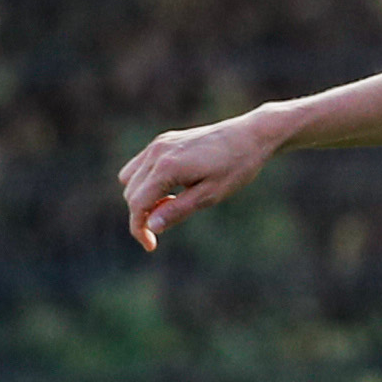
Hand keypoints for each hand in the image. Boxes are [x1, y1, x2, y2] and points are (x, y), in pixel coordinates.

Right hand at [119, 113, 274, 249]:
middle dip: (142, 214)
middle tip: (169, 221)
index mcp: (167, 167)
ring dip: (141, 196)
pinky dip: (146, 181)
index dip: (139, 229)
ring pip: (130, 178)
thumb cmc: (236, 167)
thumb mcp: (210, 195)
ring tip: (171, 203)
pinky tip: (171, 187)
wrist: (251, 135)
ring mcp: (159, 144)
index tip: (151, 246)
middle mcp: (157, 152)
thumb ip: (178, 210)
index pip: (137, 204)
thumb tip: (151, 226)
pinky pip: (140, 165)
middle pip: (131, 193)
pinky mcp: (164, 140)